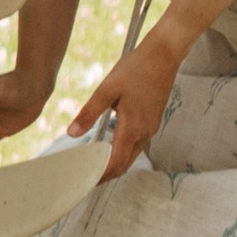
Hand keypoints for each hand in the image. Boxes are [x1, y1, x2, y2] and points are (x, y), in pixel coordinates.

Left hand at [66, 32, 183, 179]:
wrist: (164, 56)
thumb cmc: (136, 69)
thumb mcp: (107, 89)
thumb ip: (89, 113)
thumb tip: (72, 133)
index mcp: (131, 127)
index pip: (115, 162)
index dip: (100, 174)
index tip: (86, 180)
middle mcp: (144, 132)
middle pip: (125, 163)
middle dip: (107, 173)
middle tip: (87, 176)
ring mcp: (151, 128)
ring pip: (132, 154)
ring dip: (116, 162)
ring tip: (95, 162)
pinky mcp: (153, 121)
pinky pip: (137, 143)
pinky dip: (123, 150)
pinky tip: (110, 144)